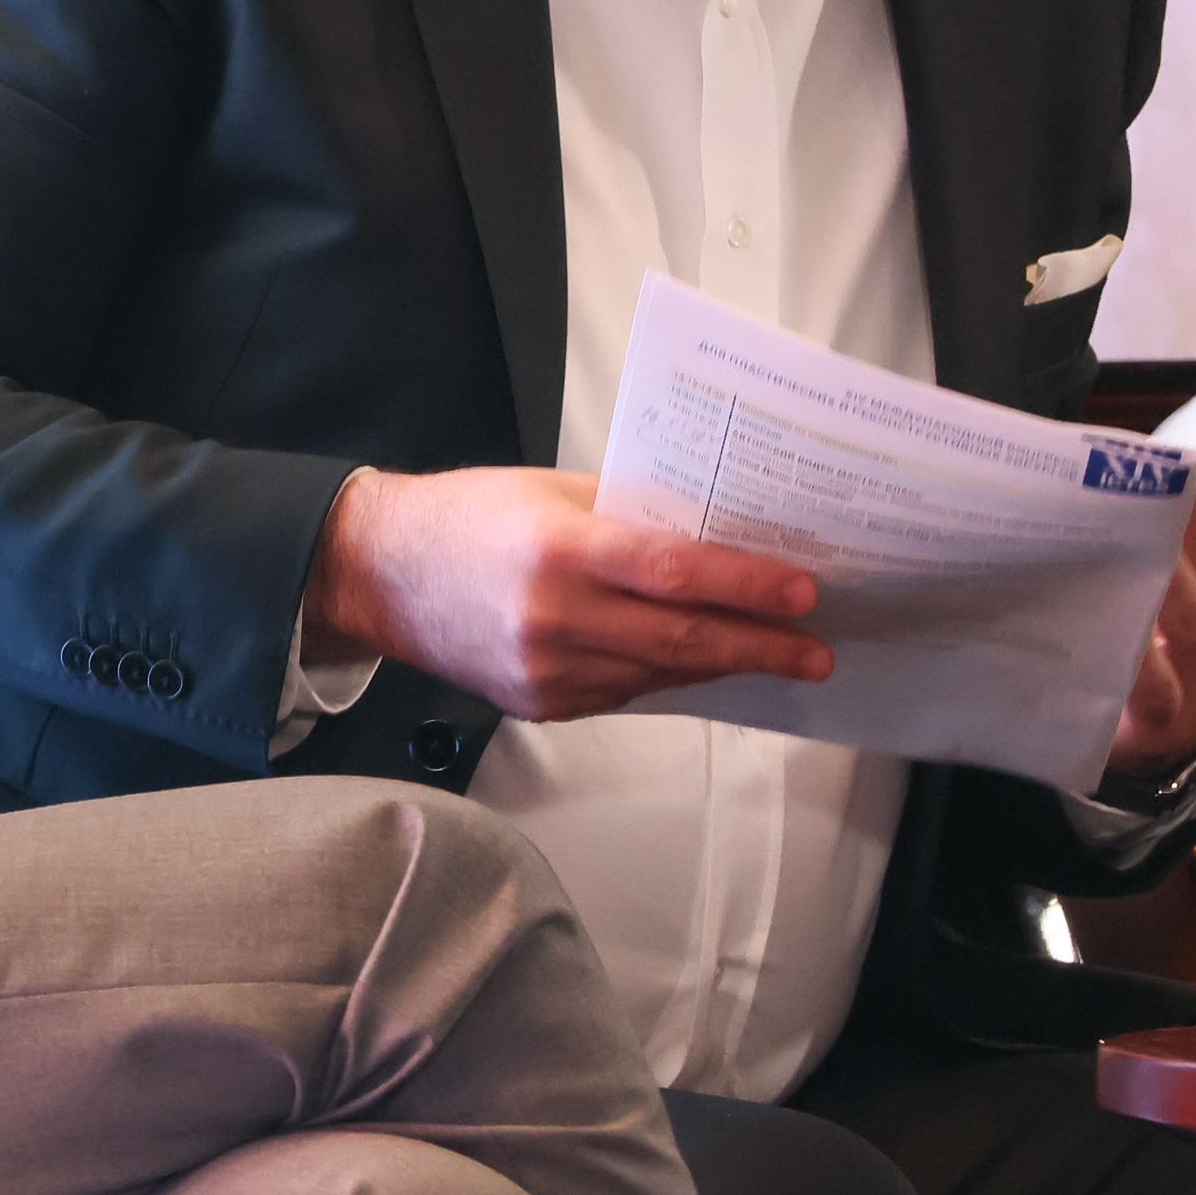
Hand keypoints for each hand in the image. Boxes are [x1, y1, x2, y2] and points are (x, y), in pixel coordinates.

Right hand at [300, 466, 832, 722]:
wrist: (380, 573)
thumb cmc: (468, 517)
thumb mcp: (549, 491)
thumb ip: (628, 514)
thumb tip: (715, 535)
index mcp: (557, 547)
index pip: (672, 572)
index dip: (744, 585)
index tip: (802, 592)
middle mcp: (552, 616)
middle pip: (680, 637)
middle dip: (759, 644)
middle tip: (815, 648)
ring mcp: (544, 669)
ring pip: (658, 672)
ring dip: (722, 664)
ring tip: (773, 656)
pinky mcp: (537, 703)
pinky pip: (622, 692)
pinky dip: (664, 675)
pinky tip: (696, 662)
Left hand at [1108, 413, 1195, 778]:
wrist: (1159, 734)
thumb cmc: (1178, 631)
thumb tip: (1168, 450)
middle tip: (1166, 455)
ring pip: (1190, 611)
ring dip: (1158, 564)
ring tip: (1124, 520)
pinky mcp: (1167, 715)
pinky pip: (1150, 677)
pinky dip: (1130, 644)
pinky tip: (1099, 606)